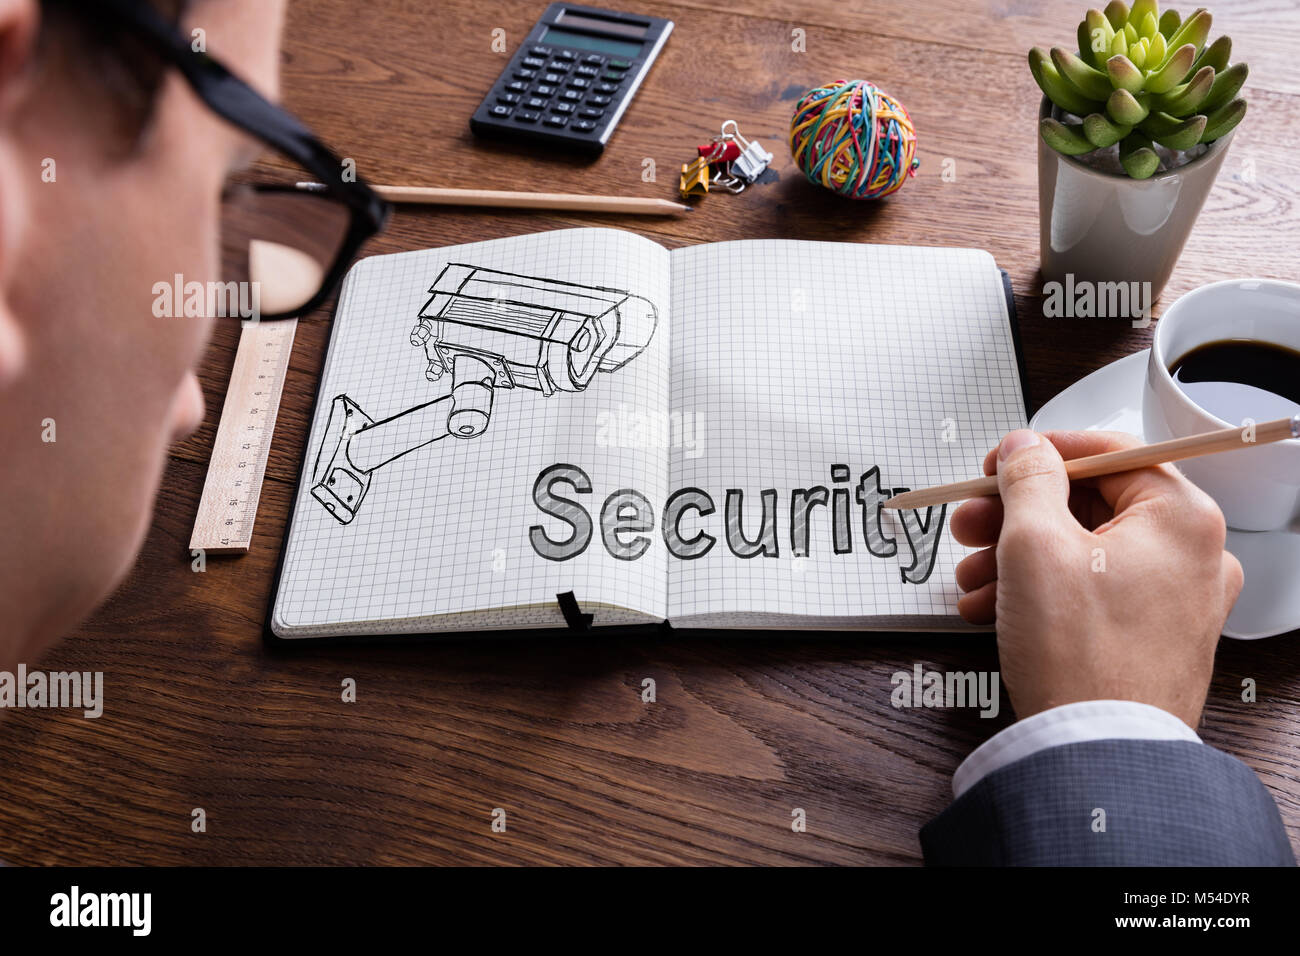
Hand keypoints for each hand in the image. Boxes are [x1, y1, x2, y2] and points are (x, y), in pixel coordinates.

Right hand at [952, 429, 1242, 728]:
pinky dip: (1041, 593)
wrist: (1097, 755)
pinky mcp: (1152, 637)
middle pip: (1091, 506)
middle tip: (970, 523)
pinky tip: (993, 608)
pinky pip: (1092, 594)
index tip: (998, 464)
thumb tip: (1024, 448)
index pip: (1109, 453)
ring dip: (1017, 558)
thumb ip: (1027, 479)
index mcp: (1181, 519)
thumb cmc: (1081, 656)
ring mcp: (1176, 601)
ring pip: (1084, 553)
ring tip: (973, 579)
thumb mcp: (1034, 545)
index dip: (1041, 453)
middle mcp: (1192, 556)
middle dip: (1016, 515)